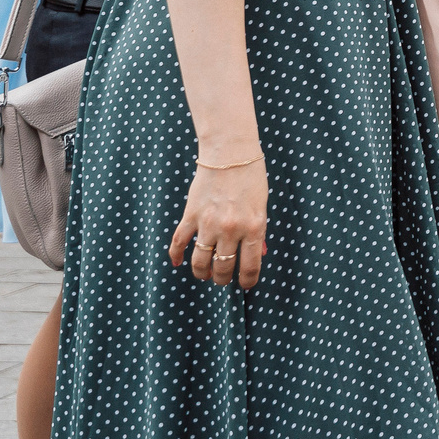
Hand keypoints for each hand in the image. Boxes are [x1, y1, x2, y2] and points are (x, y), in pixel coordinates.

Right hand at [168, 152, 269, 288]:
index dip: (248, 280)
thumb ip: (258, 231)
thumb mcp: (262, 206)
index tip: (246, 285)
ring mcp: (208, 223)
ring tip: (205, 274)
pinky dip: (176, 255)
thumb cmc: (251, 178)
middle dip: (223, 278)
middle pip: (223, 267)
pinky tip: (178, 262)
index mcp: (254, 226)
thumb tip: (259, 254)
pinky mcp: (191, 215)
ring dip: (202, 272)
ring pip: (200, 261)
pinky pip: (179, 242)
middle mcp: (231, 229)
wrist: (230, 153)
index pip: (251, 265)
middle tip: (223, 279)